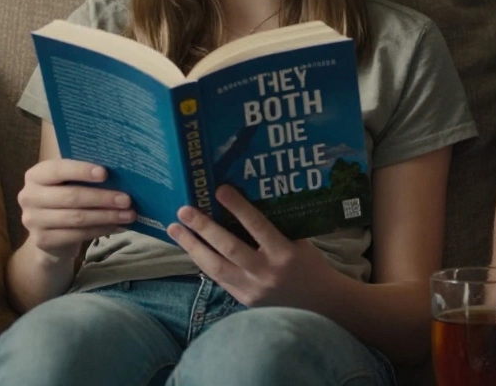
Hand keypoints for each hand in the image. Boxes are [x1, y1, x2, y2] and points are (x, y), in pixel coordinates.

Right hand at [17, 159, 134, 262]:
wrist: (50, 231)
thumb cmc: (66, 197)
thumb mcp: (70, 182)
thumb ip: (84, 175)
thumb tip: (121, 171)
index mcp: (35, 175)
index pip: (58, 170)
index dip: (81, 171)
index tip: (105, 173)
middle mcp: (29, 196)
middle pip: (71, 196)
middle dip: (102, 198)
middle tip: (127, 199)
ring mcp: (32, 220)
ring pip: (77, 218)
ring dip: (106, 216)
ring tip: (128, 214)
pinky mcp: (42, 240)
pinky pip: (77, 235)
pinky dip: (100, 230)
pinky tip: (117, 226)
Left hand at [167, 185, 339, 308]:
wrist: (321, 305)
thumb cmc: (310, 266)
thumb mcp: (299, 242)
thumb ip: (275, 228)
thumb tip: (246, 205)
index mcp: (284, 252)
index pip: (257, 226)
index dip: (237, 207)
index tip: (219, 190)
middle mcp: (266, 272)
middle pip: (228, 247)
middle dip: (203, 228)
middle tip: (184, 210)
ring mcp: (252, 289)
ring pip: (215, 267)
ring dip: (192, 246)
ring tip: (174, 230)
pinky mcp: (244, 301)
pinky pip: (218, 279)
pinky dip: (202, 263)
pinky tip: (190, 250)